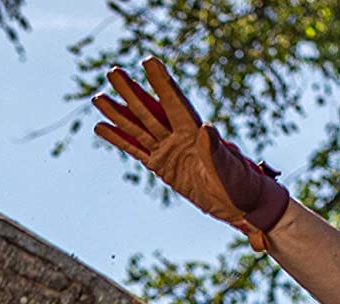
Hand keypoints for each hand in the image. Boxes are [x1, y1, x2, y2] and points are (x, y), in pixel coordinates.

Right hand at [92, 57, 290, 251]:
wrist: (240, 205)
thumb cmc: (240, 185)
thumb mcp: (229, 170)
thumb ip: (216, 150)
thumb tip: (207, 128)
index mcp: (196, 132)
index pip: (175, 104)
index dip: (161, 83)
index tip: (148, 61)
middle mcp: (179, 136)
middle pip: (150, 111)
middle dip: (131, 92)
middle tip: (113, 72)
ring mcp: (168, 150)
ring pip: (139, 128)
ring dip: (119, 113)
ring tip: (98, 97)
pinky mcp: (162, 166)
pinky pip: (136, 151)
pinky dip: (120, 139)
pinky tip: (102, 127)